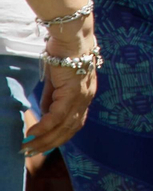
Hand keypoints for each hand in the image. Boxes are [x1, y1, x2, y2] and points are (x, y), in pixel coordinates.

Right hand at [25, 40, 96, 155]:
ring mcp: (81, 96)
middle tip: (30, 152)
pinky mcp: (72, 91)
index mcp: (84, 96)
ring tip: (27, 147)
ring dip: (44, 140)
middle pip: (69, 130)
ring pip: (63, 127)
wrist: (72, 37)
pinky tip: (32, 134)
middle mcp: (86, 99)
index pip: (74, 124)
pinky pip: (57, 116)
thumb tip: (44, 115)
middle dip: (49, 144)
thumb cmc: (63, 55)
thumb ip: (52, 99)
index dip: (59, 138)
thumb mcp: (56, 82)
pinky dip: (44, 127)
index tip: (43, 148)